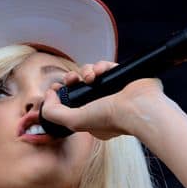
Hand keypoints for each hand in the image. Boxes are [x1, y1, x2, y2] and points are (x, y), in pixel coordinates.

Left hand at [40, 60, 164, 140]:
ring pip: (91, 74)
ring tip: (90, 76)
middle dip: (72, 80)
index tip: (55, 89)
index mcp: (92, 118)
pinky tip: (101, 71)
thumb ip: (54, 113)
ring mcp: (112, 90)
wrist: (139, 108)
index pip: (71, 103)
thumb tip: (48, 97)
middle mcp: (102, 104)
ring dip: (86, 71)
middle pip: (79, 86)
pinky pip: (105, 66)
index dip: (61, 93)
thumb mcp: (75, 121)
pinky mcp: (122, 76)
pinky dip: (101, 66)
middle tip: (71, 80)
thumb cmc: (111, 118)